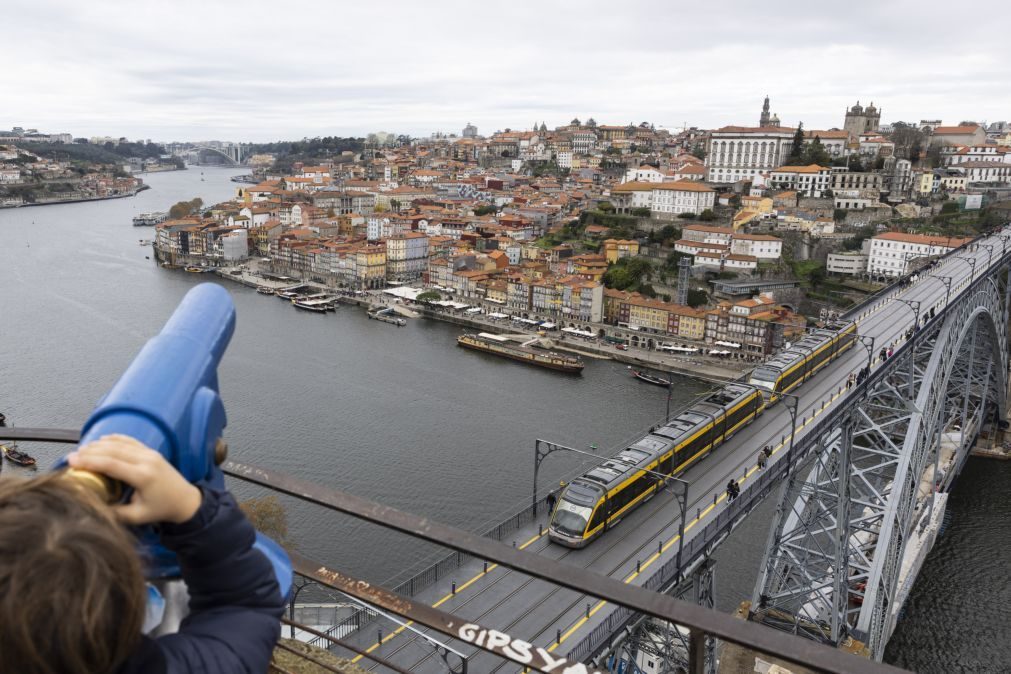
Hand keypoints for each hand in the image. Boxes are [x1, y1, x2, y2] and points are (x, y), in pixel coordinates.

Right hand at [67, 434, 202, 524]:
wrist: (186, 501)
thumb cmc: (162, 509)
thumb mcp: (137, 516)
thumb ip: (114, 513)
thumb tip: (89, 508)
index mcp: (143, 476)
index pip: (111, 464)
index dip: (89, 461)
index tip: (72, 460)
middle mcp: (147, 461)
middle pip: (113, 450)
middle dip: (90, 451)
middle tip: (72, 455)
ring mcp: (150, 454)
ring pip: (121, 444)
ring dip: (100, 445)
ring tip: (82, 449)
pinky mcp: (152, 452)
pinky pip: (131, 441)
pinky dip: (115, 439)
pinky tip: (102, 440)